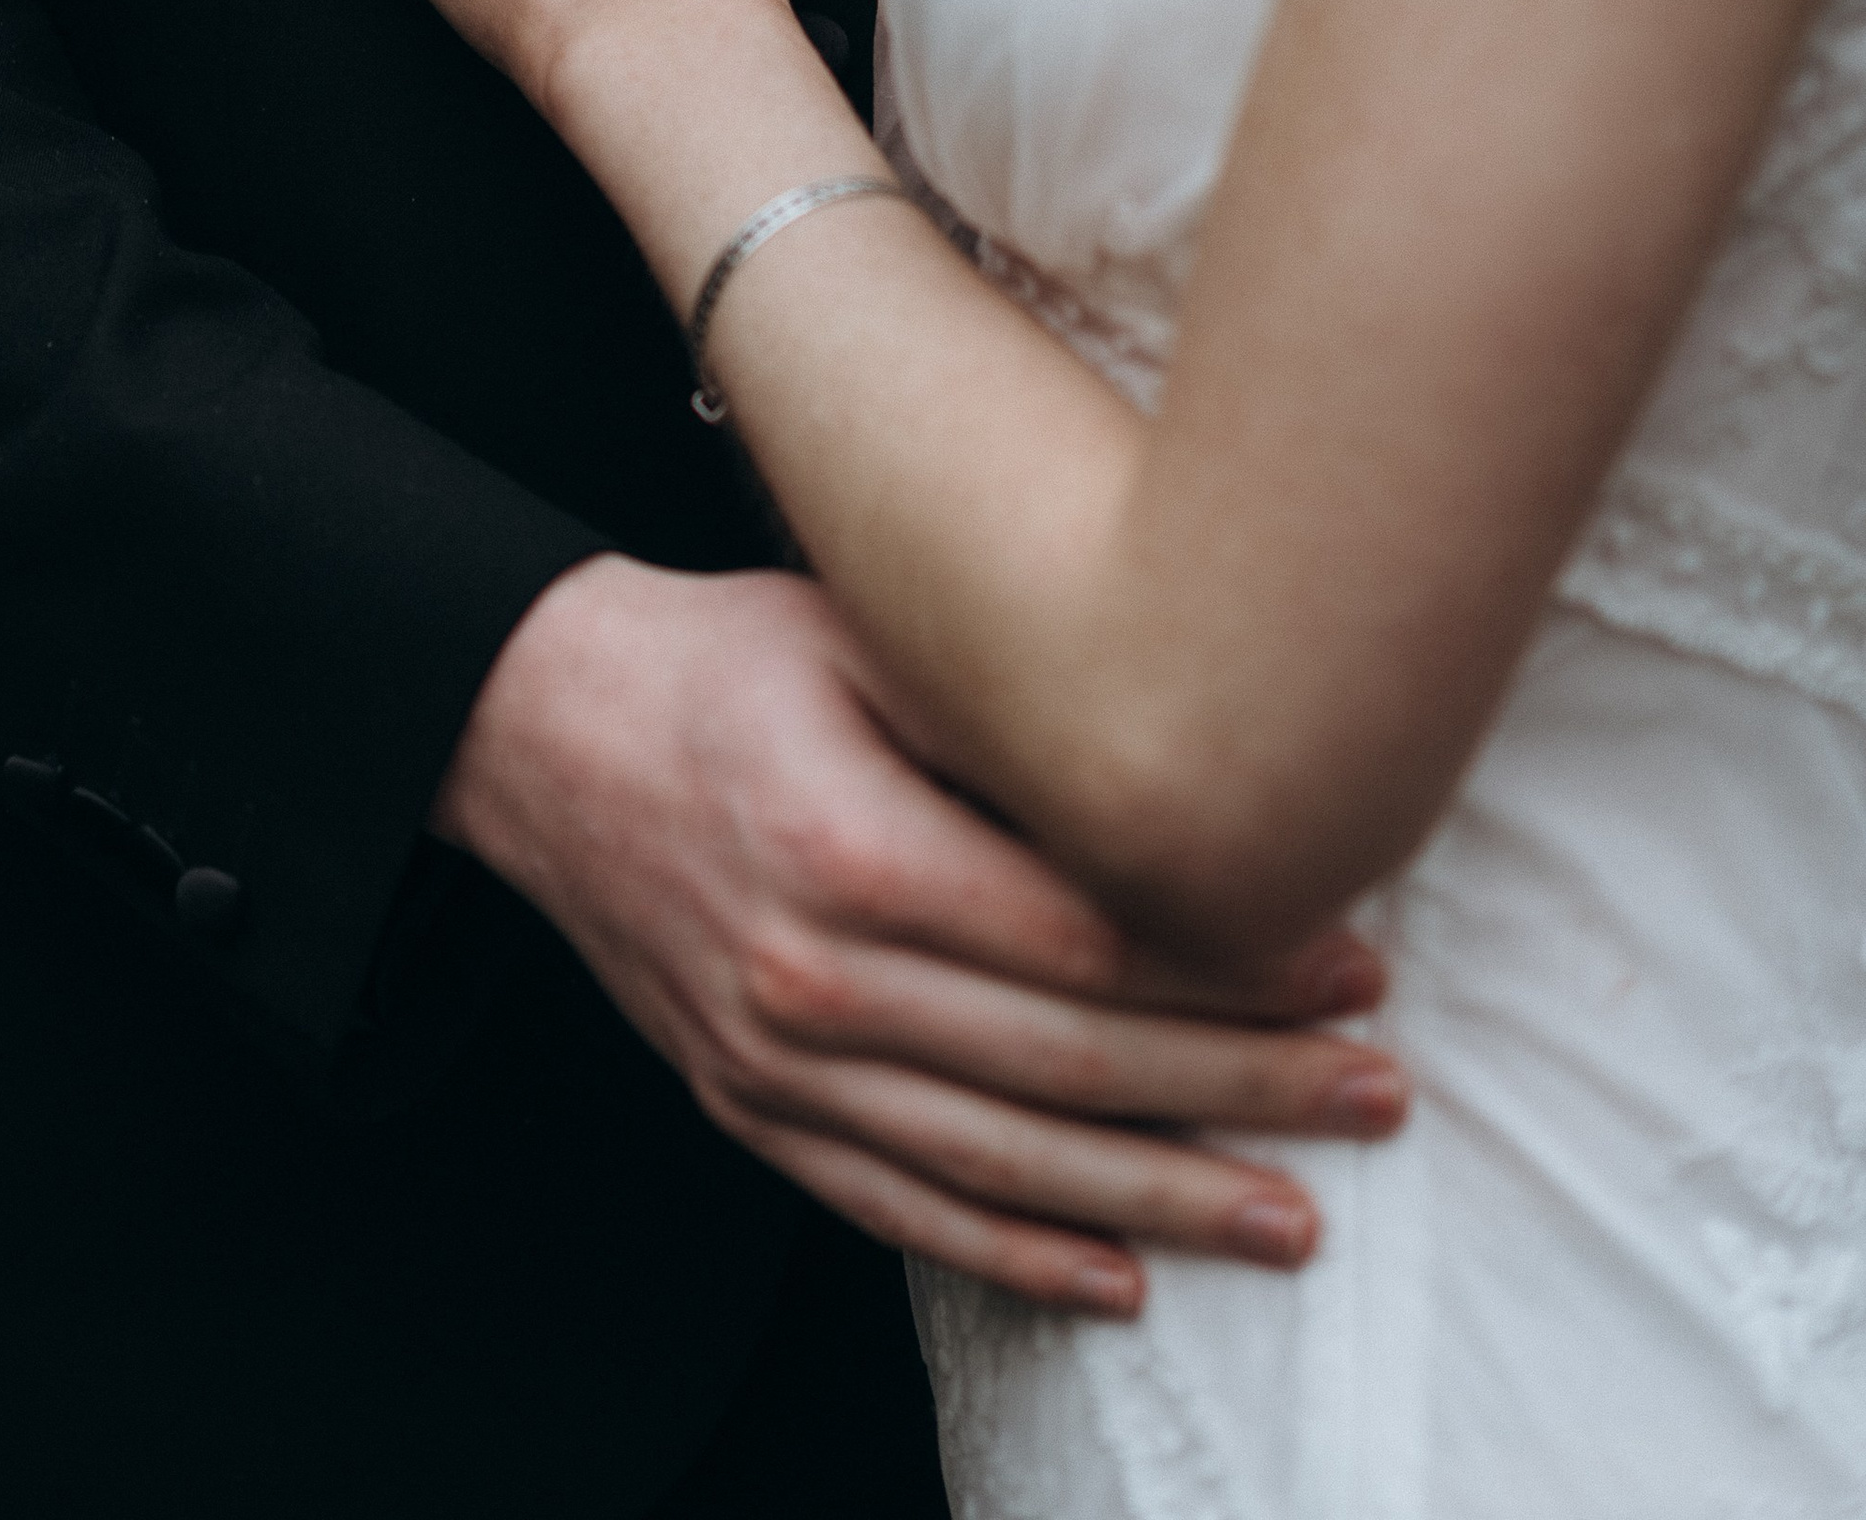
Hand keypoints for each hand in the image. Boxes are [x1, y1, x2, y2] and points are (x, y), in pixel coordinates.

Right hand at [436, 557, 1409, 1314]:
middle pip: (1068, 1065)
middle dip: (1243, 1092)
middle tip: (1377, 1098)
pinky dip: (1012, 1257)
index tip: (1354, 971)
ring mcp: (777, 1062)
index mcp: (851, 846)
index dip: (1232, 969)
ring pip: (1000, 1165)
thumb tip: (1179, 767)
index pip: (1085, 940)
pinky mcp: (750, 1107)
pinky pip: (897, 1207)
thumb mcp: (862, 635)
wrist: (539, 728)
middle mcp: (814, 976)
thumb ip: (1002, 714)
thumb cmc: (724, 659)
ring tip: (1291, 1218)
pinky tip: (1118, 1281)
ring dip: (1160, 1201)